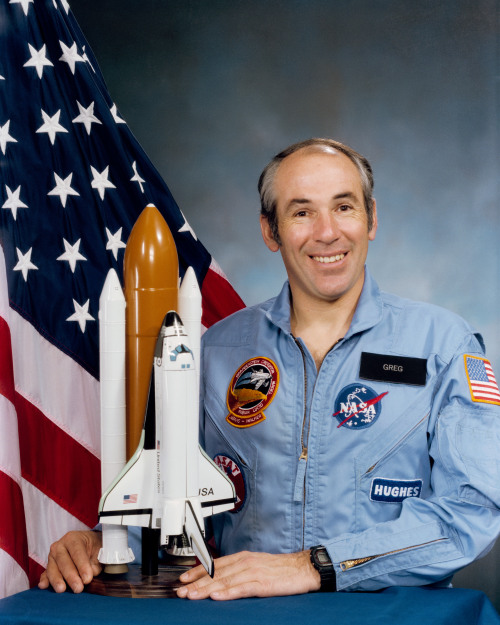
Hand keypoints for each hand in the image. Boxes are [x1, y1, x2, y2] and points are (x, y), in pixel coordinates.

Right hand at [38, 530, 102, 592]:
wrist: (86, 544)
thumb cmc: (93, 547)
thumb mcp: (99, 550)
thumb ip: (96, 562)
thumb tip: (91, 573)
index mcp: (73, 538)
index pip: (77, 552)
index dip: (82, 566)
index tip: (87, 579)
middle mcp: (60, 546)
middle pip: (63, 561)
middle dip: (71, 576)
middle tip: (78, 588)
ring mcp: (52, 557)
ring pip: (52, 568)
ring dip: (57, 580)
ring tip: (62, 589)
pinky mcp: (48, 567)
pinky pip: (45, 574)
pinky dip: (44, 580)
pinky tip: (43, 586)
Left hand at [176, 550, 320, 599]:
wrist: (303, 568)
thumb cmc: (280, 570)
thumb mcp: (256, 566)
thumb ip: (239, 571)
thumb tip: (221, 581)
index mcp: (243, 557)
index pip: (215, 564)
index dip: (198, 572)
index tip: (183, 579)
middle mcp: (246, 562)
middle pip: (216, 574)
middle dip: (196, 583)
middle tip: (181, 591)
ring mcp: (254, 572)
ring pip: (225, 581)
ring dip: (206, 589)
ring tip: (192, 596)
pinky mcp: (263, 583)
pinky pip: (242, 588)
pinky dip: (228, 593)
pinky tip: (217, 597)